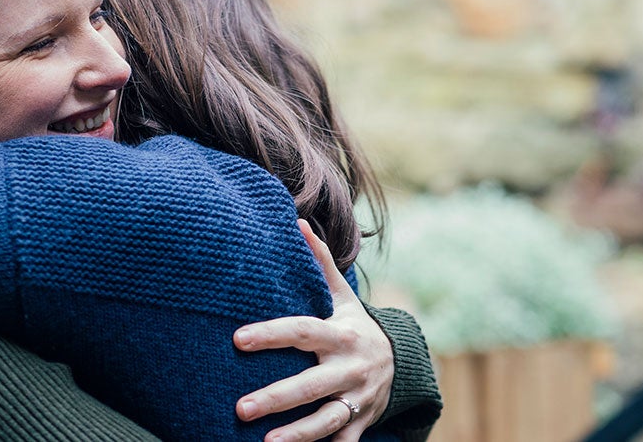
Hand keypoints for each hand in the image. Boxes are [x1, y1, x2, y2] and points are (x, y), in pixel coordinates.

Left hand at [234, 219, 393, 441]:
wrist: (404, 363)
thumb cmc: (355, 326)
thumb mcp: (343, 296)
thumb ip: (320, 263)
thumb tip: (298, 222)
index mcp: (340, 334)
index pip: (301, 332)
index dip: (270, 335)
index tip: (238, 339)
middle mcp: (349, 368)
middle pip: (310, 384)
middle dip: (276, 397)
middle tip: (240, 407)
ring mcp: (357, 398)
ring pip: (327, 420)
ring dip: (297, 434)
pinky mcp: (361, 423)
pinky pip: (343, 441)